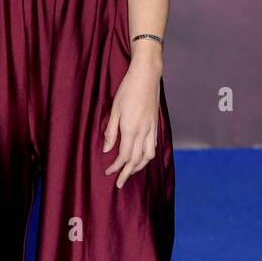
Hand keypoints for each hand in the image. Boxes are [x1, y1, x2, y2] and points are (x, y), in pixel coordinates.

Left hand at [102, 57, 160, 188]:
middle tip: (119, 183)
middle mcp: (144, 132)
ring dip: (139, 167)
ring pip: (148, 155)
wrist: (146, 77)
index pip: (124, 156)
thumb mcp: (114, 110)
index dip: (116, 167)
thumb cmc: (127, 91)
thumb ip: (110, 132)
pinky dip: (147, 156)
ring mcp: (152, 129)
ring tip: (130, 173)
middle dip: (127, 173)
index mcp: (131, 129)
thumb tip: (106, 150)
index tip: (108, 173)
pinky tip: (141, 158)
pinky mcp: (156, 125)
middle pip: (137, 160)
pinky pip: (153, 146)